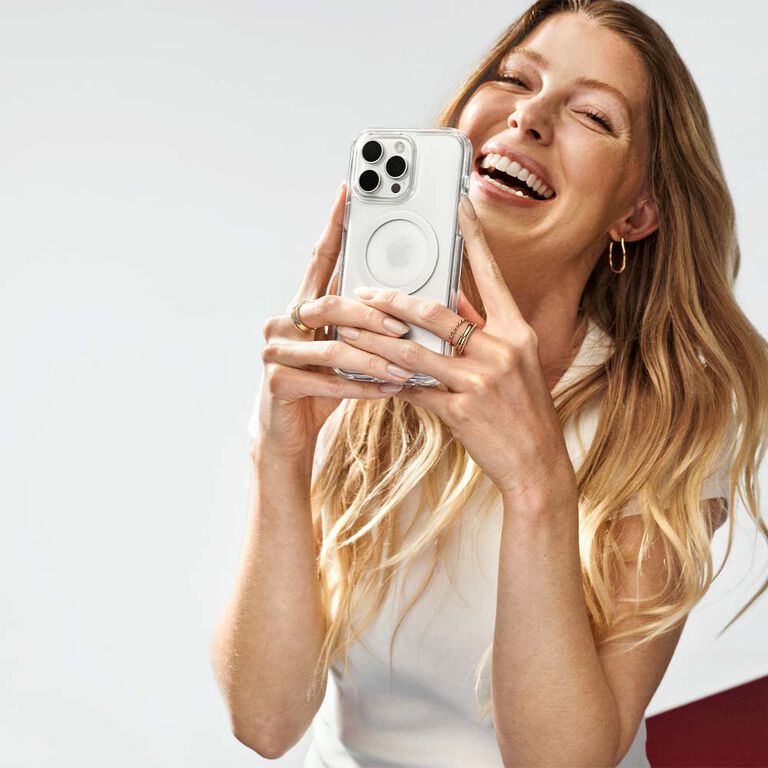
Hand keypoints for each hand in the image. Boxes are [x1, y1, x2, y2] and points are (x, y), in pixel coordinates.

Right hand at [257, 180, 419, 461]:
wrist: (287, 435)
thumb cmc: (322, 388)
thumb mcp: (345, 352)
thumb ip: (364, 327)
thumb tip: (409, 306)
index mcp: (302, 307)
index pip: (320, 260)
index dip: (334, 226)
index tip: (348, 193)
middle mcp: (283, 321)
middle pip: (330, 303)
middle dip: (370, 314)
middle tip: (403, 325)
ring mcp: (275, 350)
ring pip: (333, 345)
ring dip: (375, 357)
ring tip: (407, 367)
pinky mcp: (277, 381)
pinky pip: (327, 380)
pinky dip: (361, 387)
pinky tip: (388, 390)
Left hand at [336, 195, 577, 508]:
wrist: (538, 465)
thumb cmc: (524, 412)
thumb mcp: (514, 364)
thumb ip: (482, 333)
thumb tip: (449, 304)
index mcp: (516, 332)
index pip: (492, 275)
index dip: (474, 238)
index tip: (458, 205)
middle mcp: (502, 350)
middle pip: (435, 313)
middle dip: (392, 302)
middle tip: (363, 294)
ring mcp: (481, 381)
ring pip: (414, 351)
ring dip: (375, 341)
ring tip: (349, 331)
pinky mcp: (462, 411)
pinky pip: (415, 390)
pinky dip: (391, 383)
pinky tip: (370, 378)